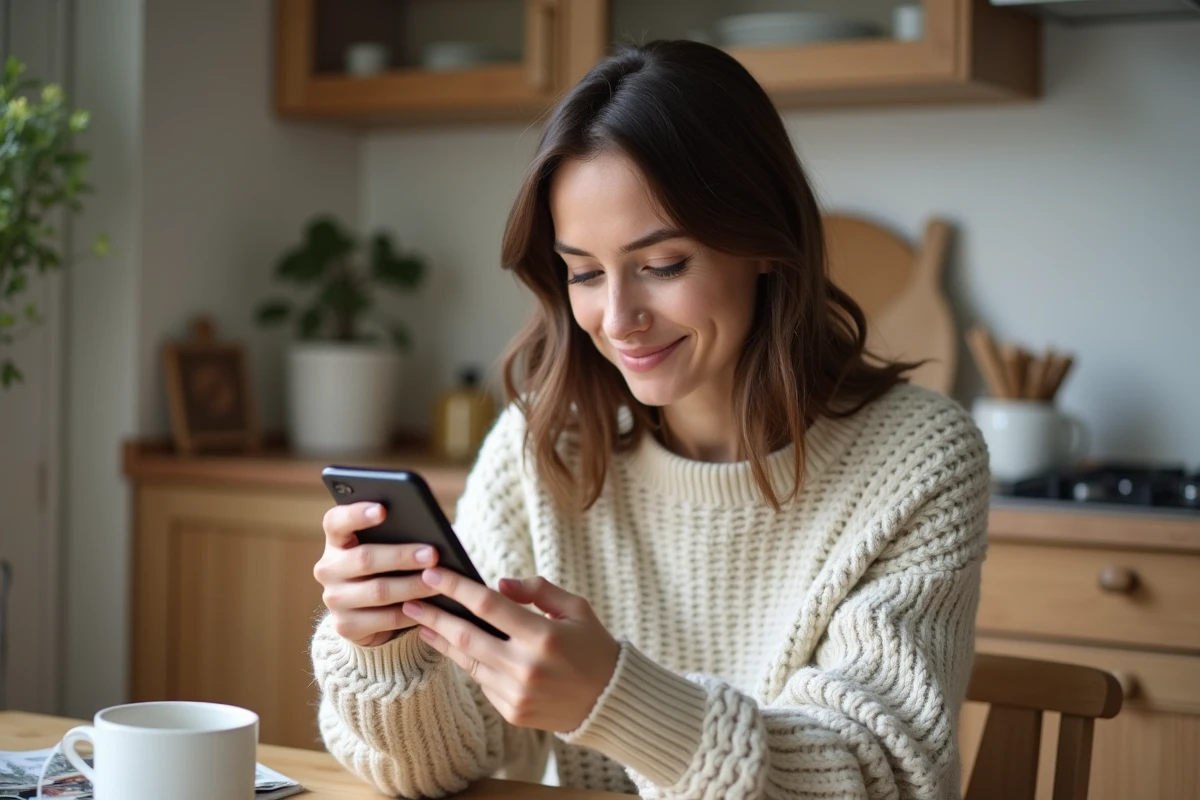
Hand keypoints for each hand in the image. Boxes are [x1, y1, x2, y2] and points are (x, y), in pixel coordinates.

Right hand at [314, 502, 444, 647]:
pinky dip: (411, 612)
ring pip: (378, 591)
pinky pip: (384, 619)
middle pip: (364, 559)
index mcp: (336, 540)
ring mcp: (334, 599)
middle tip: (433, 554)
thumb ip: (397, 535)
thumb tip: (430, 533)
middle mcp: (328, 568)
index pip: (336, 521)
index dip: (357, 514)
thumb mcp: (387, 548)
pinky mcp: (345, 625)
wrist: (369, 613)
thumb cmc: (387, 567)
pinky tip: (432, 606)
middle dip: (402, 556)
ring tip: (439, 581)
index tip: (383, 509)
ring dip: (412, 586)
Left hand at [403, 571, 619, 732]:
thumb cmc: (593, 646)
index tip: (433, 574)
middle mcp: (526, 667)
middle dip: (434, 615)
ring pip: (468, 661)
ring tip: (422, 622)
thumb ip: (537, 590)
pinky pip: (481, 681)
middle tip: (410, 598)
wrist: (609, 701)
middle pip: (467, 635)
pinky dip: (468, 661)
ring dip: (441, 640)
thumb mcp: (576, 608)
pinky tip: (453, 646)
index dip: (457, 588)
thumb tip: (499, 583)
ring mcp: (516, 693)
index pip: (488, 606)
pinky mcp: (511, 711)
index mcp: (544, 636)